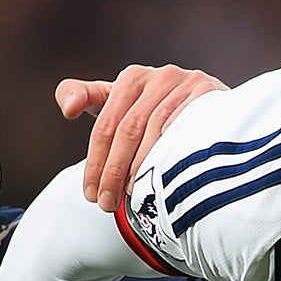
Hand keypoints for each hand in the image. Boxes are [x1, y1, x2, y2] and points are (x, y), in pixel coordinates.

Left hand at [56, 64, 224, 212]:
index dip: (95, 163)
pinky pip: (187, 127)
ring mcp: (188, 83)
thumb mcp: (119, 104)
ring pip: (156, 130)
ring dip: (141, 169)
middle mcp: (160, 76)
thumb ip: (87, 98)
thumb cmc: (155, 113)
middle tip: (107, 205)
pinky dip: (172, 154)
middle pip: (128, 129)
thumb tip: (68, 109)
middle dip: (113, 171)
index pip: (106, 125)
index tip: (91, 195)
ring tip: (133, 199)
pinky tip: (164, 179)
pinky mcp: (211, 95)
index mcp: (132, 78)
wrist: (212, 113)